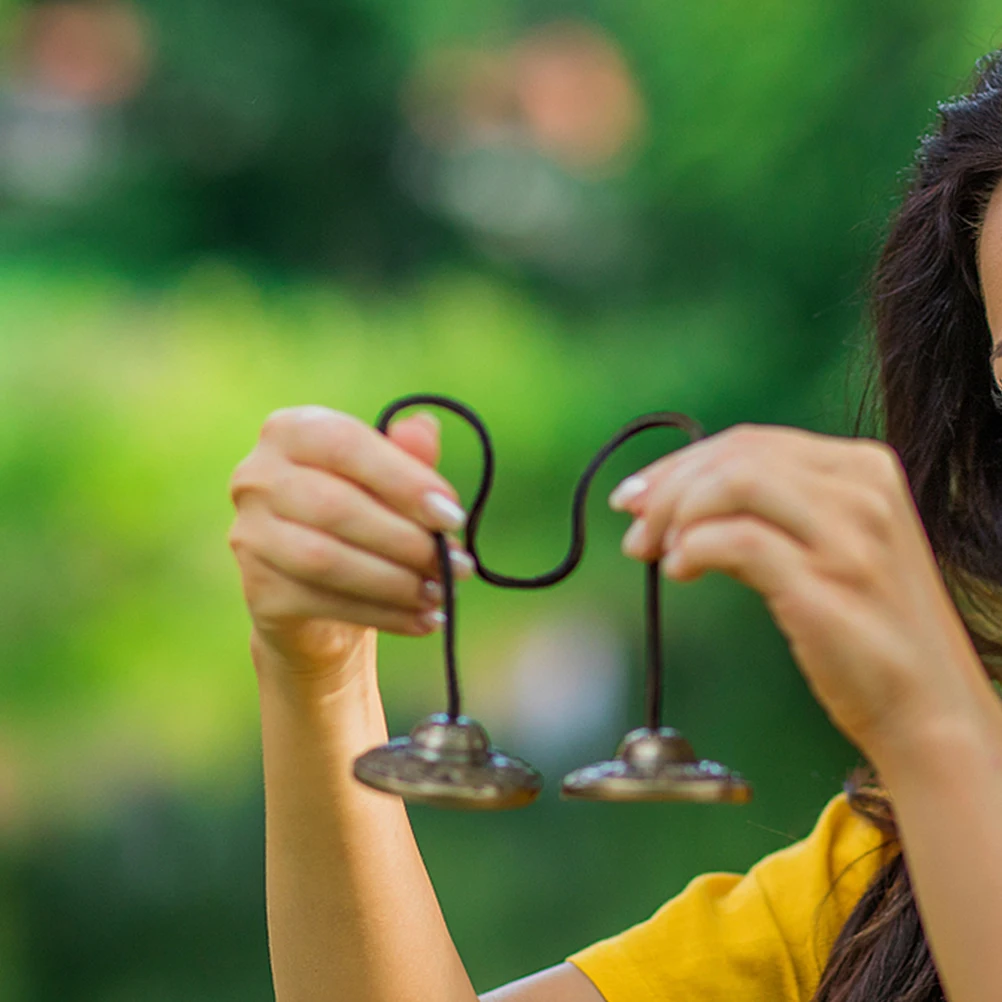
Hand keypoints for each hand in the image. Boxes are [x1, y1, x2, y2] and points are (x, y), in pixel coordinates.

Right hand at [228, 406, 472, 686]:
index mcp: (291, 431)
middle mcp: (257, 477)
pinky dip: (385, 614)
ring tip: (442, 593)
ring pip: (327, 560)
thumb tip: (425, 428)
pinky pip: (326, 603)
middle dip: (407, 539)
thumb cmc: (363, 521)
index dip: (403, 480)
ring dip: (397, 581)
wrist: (320, 596)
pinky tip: (424, 619)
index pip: (344, 445)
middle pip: (335, 506)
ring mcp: (250, 535)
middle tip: (457, 564)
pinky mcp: (260, 591)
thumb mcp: (390, 483)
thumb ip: (408, 455)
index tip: (453, 516)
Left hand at [609, 424, 986, 762]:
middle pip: (736, 456)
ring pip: (735, 483)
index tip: (637, 496)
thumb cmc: (867, 631)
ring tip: (656, 552)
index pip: (751, 443)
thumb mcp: (833, 546)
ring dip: (676, 513)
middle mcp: (862, 492)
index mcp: (865, 469)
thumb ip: (776, 511)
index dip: (681, 464)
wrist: (929, 712)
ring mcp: (851, 538)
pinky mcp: (829, 586)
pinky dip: (695, 548)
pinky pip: (740, 541)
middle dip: (668, 487)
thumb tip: (677, 501)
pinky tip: (680, 570)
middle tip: (634, 528)